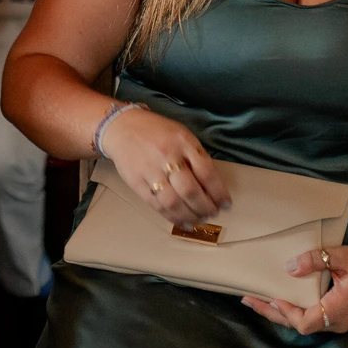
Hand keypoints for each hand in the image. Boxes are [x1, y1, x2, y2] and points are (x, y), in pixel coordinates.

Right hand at [98, 106, 229, 224]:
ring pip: (172, 202)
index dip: (218, 192)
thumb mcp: (182, 135)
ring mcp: (150, 170)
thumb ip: (195, 156)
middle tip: (212, 214)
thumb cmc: (157, 131)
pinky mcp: (136, 182)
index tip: (226, 204)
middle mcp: (167, 156)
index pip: (206, 172)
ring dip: (189, 215)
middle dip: (205, 207)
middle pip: (190, 190)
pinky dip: (171, 216)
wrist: (122, 127)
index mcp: (183, 142)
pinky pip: (156, 204)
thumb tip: (211, 186)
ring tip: (199, 220)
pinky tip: (181, 220)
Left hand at [241, 244, 347, 333]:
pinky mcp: (344, 315)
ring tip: (261, 299)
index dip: (284, 312)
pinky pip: (316, 317)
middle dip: (273, 313)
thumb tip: (289, 268)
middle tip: (248, 300)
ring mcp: (342, 321)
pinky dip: (297, 309)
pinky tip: (286, 297)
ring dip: (284, 312)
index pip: (303, 323)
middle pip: (300, 325)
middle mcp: (338, 322)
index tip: (270, 297)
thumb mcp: (344, 257)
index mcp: (338, 311)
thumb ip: (316, 261)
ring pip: (307, 322)